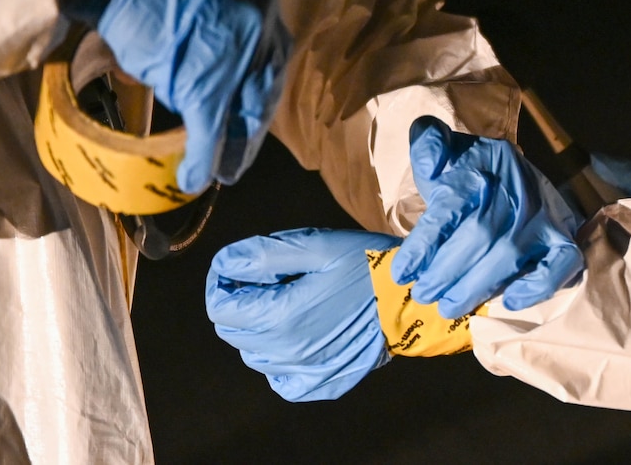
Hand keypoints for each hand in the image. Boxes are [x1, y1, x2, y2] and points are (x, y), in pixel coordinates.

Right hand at [52, 0, 291, 194]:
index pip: (274, 62)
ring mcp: (236, 60)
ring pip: (231, 115)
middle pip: (262, 95)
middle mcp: (260, 31)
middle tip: (236, 161)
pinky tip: (194, 178)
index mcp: (264, 4)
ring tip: (212, 167)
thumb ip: (225, 24)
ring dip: (220, 145)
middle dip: (247, 132)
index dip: (259, 96)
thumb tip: (217, 60)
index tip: (250, 119)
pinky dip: (203, 160)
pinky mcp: (207, 87)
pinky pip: (210, 132)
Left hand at [207, 228, 398, 401]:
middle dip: (237, 303)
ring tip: (284, 303)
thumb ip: (264, 255)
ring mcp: (305, 372)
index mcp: (281, 316)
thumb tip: (225, 263)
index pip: (220, 308)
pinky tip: (295, 336)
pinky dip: (278, 360)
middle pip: (232, 332)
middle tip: (263, 280)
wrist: (411, 299)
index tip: (233, 269)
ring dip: (257, 329)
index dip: (219, 283)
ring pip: (254, 354)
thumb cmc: (364, 266)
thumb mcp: (315, 246)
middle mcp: (288, 351)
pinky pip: (281, 380)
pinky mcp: (321, 383)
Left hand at [391, 116, 583, 317]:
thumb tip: (430, 165)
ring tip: (448, 306)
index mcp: (482, 164)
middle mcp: (515, 189)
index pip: (451, 207)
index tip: (402, 272)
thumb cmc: (472, 170)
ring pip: (509, 255)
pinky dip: (536, 286)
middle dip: (446, 271)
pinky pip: (558, 265)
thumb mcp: (446, 149)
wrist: (518, 173)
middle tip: (424, 294)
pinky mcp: (561, 238)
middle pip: (478, 235)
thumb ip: (429, 145)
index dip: (425, 243)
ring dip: (476, 287)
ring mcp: (542, 216)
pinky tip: (509, 301)